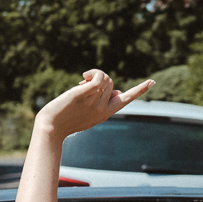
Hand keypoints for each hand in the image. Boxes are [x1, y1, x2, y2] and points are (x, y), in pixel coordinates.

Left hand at [35, 70, 151, 139]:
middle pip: (110, 83)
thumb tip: (116, 90)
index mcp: (105, 114)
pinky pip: (98, 77)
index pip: (126, 99)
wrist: (50, 129)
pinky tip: (84, 77)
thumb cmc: (65, 120)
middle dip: (100, 79)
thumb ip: (101, 104)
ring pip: (104, 78)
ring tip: (81, 82)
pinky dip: (93, 73)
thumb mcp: (88, 115)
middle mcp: (103, 109)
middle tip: (84, 84)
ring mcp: (94, 102)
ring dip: (94, 74)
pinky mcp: (84, 94)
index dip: (140, 90)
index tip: (152, 82)